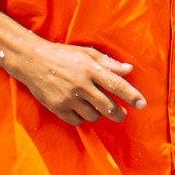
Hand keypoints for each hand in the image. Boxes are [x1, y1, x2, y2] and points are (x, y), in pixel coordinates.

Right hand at [13, 41, 141, 126]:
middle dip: (118, 114)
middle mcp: (81, 85)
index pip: (117, 85)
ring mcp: (68, 98)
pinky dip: (82, 117)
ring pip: (93, 115)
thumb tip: (129, 70)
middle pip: (108, 107)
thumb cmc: (64, 55)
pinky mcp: (57, 107)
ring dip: (99, 113)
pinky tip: (81, 109)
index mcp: (91, 69)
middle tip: (122, 114)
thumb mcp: (88, 53)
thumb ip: (109, 64)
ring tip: (96, 105)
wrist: (32, 61)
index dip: (131, 96)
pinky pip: (77, 120)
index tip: (142, 104)